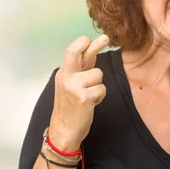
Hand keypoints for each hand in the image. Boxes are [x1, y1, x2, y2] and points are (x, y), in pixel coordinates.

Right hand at [48, 34, 109, 150]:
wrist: (63, 130)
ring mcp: (73, 87)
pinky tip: (91, 103)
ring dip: (99, 85)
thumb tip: (93, 50)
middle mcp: (66, 77)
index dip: (83, 44)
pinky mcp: (83, 97)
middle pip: (75, 53)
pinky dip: (100, 96)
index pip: (72, 52)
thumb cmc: (70, 107)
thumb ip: (82, 69)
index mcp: (64, 73)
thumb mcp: (72, 85)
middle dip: (93, 45)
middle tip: (106, 38)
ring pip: (98, 74)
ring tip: (90, 95)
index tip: (92, 38)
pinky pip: (101, 89)